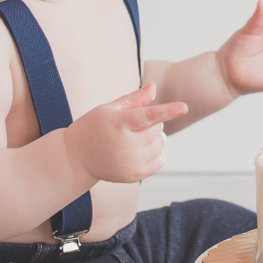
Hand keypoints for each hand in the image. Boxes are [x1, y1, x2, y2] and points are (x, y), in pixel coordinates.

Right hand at [65, 82, 187, 183]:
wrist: (78, 158)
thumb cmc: (94, 127)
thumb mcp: (109, 109)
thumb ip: (134, 99)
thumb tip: (154, 86)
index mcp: (118, 123)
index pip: (147, 116)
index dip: (167, 111)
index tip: (184, 107)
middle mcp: (125, 145)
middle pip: (158, 129)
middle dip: (152, 124)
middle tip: (135, 125)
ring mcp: (130, 162)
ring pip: (161, 144)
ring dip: (156, 138)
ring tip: (138, 137)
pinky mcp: (134, 175)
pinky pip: (161, 160)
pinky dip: (157, 152)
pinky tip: (143, 149)